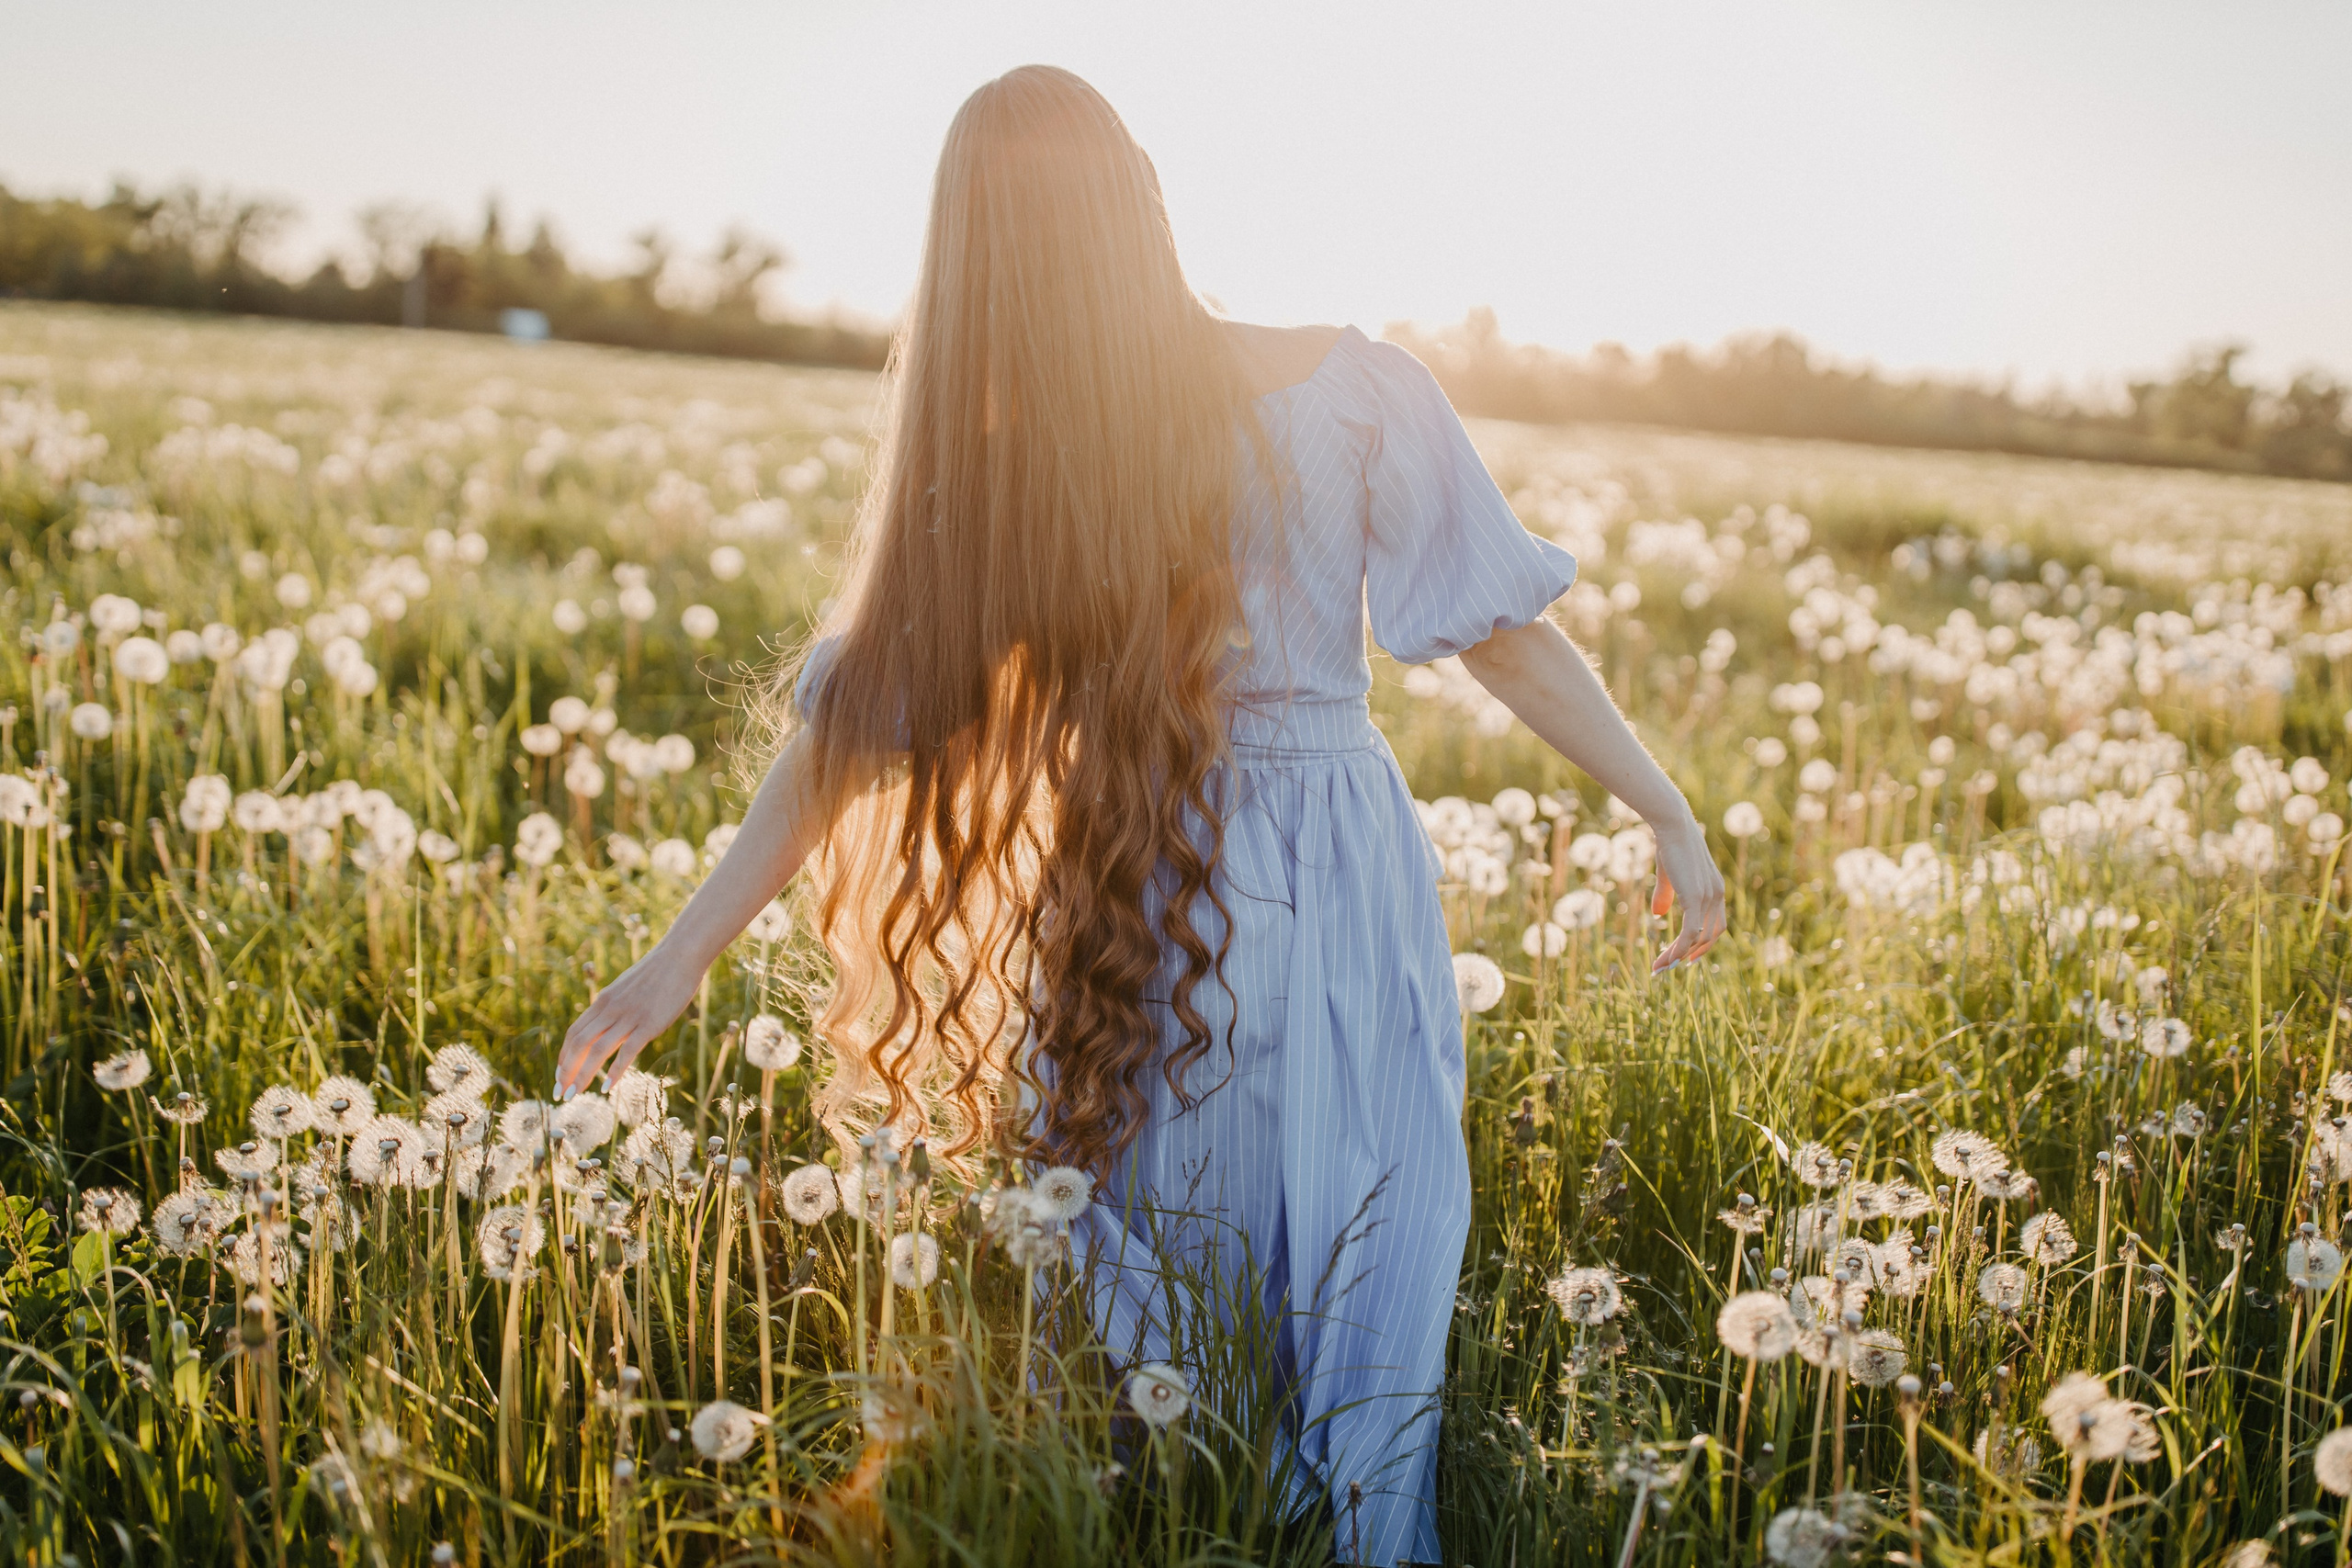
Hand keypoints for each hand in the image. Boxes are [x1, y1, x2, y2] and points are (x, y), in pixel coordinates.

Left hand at [553, 945, 703, 1099]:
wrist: (680, 956)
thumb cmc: (657, 973)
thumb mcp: (627, 989)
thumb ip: (616, 1007)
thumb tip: (608, 1024)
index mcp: (603, 1001)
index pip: (574, 1033)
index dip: (563, 1057)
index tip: (560, 1076)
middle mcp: (611, 1009)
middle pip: (579, 1043)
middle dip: (566, 1070)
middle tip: (561, 1093)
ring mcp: (630, 1017)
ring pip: (597, 1049)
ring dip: (582, 1074)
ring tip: (574, 1094)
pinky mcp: (649, 1024)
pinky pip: (627, 1050)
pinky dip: (614, 1071)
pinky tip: (606, 1087)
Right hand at [1649, 814, 1727, 974]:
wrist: (1672, 824)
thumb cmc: (1670, 845)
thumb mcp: (1669, 874)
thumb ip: (1666, 896)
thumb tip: (1658, 915)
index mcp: (1715, 890)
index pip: (1715, 926)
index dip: (1703, 944)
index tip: (1685, 957)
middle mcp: (1717, 896)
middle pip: (1710, 937)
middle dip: (1690, 955)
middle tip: (1670, 967)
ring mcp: (1708, 897)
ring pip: (1698, 939)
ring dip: (1678, 956)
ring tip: (1660, 967)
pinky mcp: (1695, 898)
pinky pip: (1690, 933)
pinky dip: (1679, 948)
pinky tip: (1666, 957)